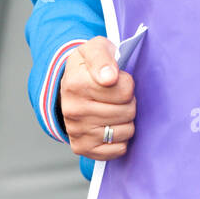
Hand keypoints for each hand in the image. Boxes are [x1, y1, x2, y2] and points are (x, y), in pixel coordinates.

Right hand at [59, 36, 135, 160]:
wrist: (71, 85)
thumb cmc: (88, 66)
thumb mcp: (96, 48)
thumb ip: (103, 57)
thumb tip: (110, 77)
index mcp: (75, 83)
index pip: (125, 89)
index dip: (127, 82)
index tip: (118, 78)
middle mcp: (73, 109)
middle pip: (128, 111)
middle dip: (128, 101)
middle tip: (117, 95)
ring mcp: (76, 131)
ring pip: (126, 131)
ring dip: (126, 120)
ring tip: (114, 109)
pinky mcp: (82, 148)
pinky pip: (118, 149)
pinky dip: (120, 138)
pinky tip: (111, 125)